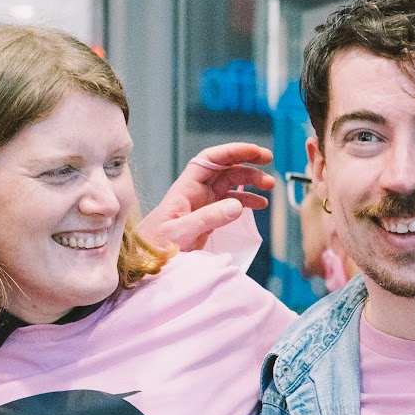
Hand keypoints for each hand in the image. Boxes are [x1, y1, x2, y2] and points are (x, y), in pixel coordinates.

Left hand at [140, 141, 274, 255]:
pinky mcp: (207, 218)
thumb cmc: (155, 246)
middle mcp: (195, 192)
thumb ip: (208, 218)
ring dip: (250, 183)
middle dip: (247, 164)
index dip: (234, 151)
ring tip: (269, 188)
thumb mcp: (180, 232)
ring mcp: (202, 205)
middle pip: (225, 169)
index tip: (256, 152)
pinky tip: (259, 205)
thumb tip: (237, 205)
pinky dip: (246, 202)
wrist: (144, 263)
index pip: (211, 159)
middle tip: (269, 163)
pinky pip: (230, 204)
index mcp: (186, 187)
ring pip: (230, 185)